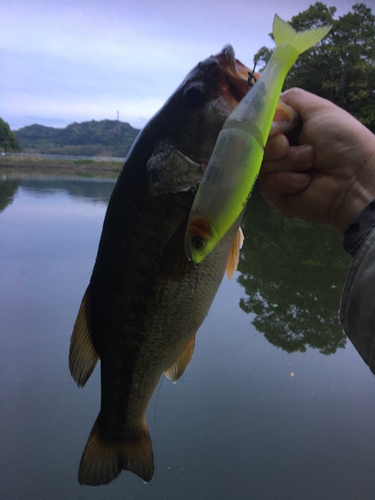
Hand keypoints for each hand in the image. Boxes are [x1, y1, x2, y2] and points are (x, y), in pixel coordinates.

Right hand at [260, 88, 374, 232]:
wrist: (355, 178)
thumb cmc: (342, 141)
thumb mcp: (319, 109)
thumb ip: (291, 99)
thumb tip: (264, 105)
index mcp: (291, 131)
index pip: (262, 124)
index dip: (266, 122)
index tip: (281, 124)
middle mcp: (282, 152)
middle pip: (256, 143)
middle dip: (275, 142)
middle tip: (290, 144)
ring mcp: (278, 174)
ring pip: (261, 163)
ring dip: (288, 161)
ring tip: (310, 165)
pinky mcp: (277, 196)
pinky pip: (266, 184)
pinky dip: (286, 180)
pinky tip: (305, 182)